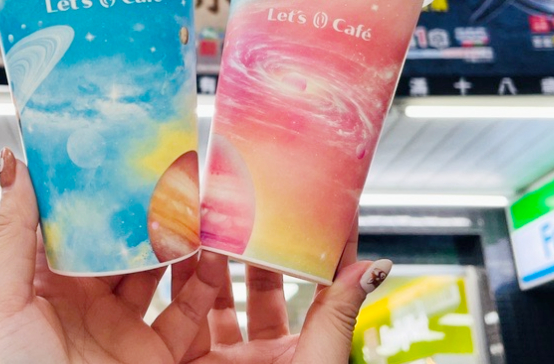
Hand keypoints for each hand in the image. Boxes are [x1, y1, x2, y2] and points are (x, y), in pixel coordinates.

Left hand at [0, 148, 226, 363]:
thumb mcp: (0, 300)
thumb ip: (12, 234)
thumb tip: (15, 166)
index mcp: (46, 286)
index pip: (76, 227)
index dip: (96, 193)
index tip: (117, 154)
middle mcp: (88, 303)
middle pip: (123, 246)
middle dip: (145, 211)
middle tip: (168, 172)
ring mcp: (124, 327)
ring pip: (161, 273)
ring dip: (180, 241)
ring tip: (196, 205)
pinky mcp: (156, 354)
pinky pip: (188, 313)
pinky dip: (204, 284)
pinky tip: (212, 254)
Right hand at [176, 216, 391, 363]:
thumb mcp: (319, 363)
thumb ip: (338, 314)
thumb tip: (374, 264)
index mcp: (300, 350)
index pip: (310, 287)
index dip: (314, 248)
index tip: (316, 206)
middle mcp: (260, 352)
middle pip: (256, 284)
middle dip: (254, 244)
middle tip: (251, 205)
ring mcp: (222, 358)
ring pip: (215, 296)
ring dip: (213, 259)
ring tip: (212, 222)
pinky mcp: (187, 363)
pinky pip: (182, 317)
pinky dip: (180, 285)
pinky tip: (180, 256)